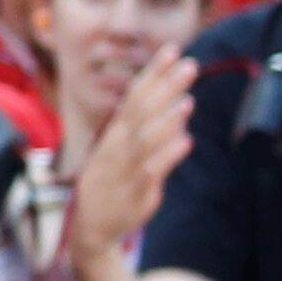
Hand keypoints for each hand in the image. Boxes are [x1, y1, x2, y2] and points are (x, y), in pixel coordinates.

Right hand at [66, 49, 195, 258]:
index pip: (134, 97)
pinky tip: (186, 141)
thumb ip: (153, 134)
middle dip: (164, 87)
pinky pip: (151, 171)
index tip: (172, 50)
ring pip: (145, 139)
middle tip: (190, 65)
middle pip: (141, 111)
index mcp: (115, 135)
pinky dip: (167, 155)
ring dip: (167, 119)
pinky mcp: (133, 192)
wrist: (91, 230)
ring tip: (188, 101)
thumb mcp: (126, 155)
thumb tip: (179, 111)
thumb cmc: (112, 188)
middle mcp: (116, 147)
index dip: (153, 73)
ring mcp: (123, 169)